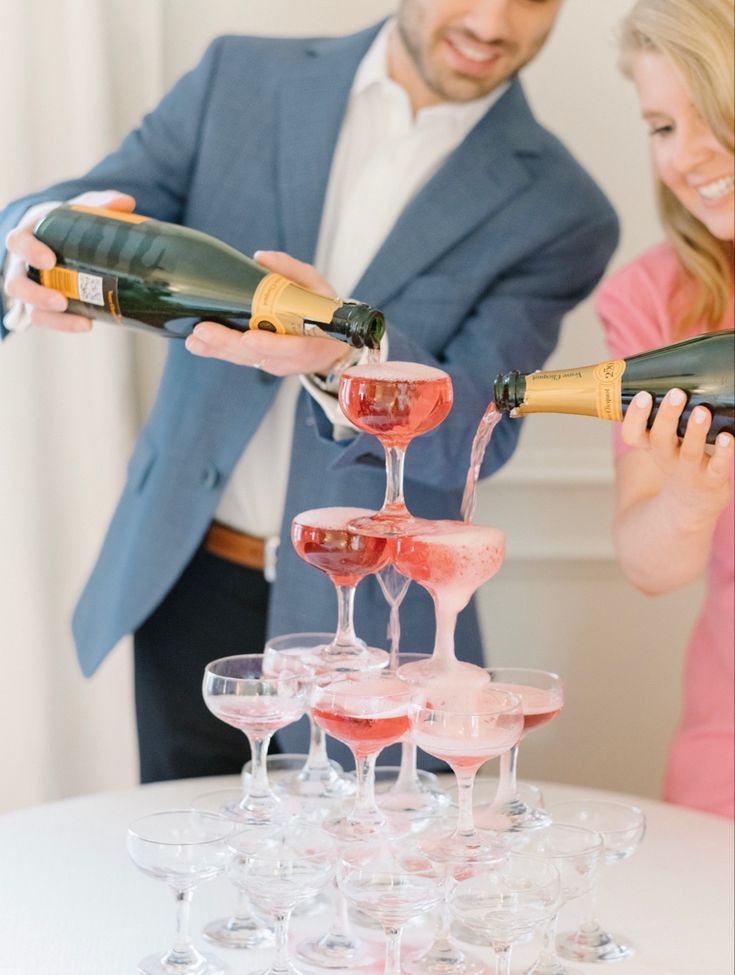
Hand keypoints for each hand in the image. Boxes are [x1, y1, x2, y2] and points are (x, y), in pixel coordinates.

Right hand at [3, 190, 135, 332]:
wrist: (57, 240)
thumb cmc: (63, 223)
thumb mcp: (77, 209)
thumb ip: (98, 204)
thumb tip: (126, 203)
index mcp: (26, 237)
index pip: (18, 243)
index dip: (30, 252)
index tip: (49, 261)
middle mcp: (21, 266)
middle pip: (16, 284)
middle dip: (36, 295)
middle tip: (61, 300)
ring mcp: (30, 290)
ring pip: (30, 310)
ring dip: (54, 319)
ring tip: (83, 321)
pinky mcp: (43, 307)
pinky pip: (47, 321)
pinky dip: (65, 325)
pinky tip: (87, 324)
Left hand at [185, 249, 350, 375]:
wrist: (332, 347)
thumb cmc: (324, 313)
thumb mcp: (318, 288)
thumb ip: (292, 271)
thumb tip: (260, 257)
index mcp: (312, 341)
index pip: (291, 347)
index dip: (270, 344)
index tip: (250, 336)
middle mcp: (291, 359)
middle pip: (258, 355)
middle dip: (229, 344)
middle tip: (204, 331)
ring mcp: (275, 363)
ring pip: (245, 359)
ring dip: (217, 349)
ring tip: (195, 339)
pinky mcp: (262, 363)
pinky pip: (239, 358)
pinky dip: (217, 352)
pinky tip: (197, 344)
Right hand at [622, 388, 733, 520]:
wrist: (693, 500)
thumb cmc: (680, 457)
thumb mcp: (665, 441)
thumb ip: (666, 415)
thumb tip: (675, 368)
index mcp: (651, 447)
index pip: (632, 435)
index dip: (634, 417)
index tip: (643, 395)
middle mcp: (667, 458)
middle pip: (660, 439)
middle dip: (666, 416)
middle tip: (676, 393)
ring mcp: (689, 470)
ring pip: (689, 451)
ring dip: (695, 431)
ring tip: (701, 411)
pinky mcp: (711, 478)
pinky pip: (717, 466)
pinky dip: (723, 452)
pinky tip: (727, 437)